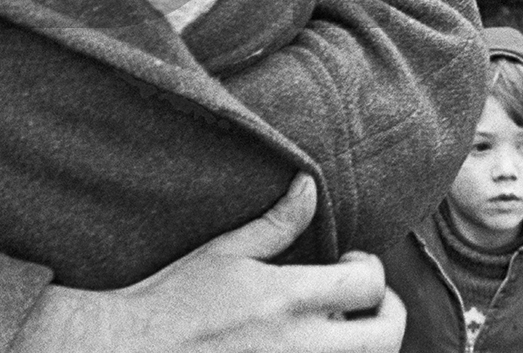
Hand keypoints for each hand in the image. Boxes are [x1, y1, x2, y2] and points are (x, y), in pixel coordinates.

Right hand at [12, 175, 405, 352]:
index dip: (371, 269)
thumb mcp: (225, 253)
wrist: (132, 351)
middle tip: (370, 302)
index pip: (368, 283)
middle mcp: (300, 345)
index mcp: (287, 297)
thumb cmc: (174, 299)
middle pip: (386, 337)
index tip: (350, 263)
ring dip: (366, 345)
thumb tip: (310, 186)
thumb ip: (276, 224)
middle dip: (390, 314)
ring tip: (346, 329)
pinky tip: (316, 348)